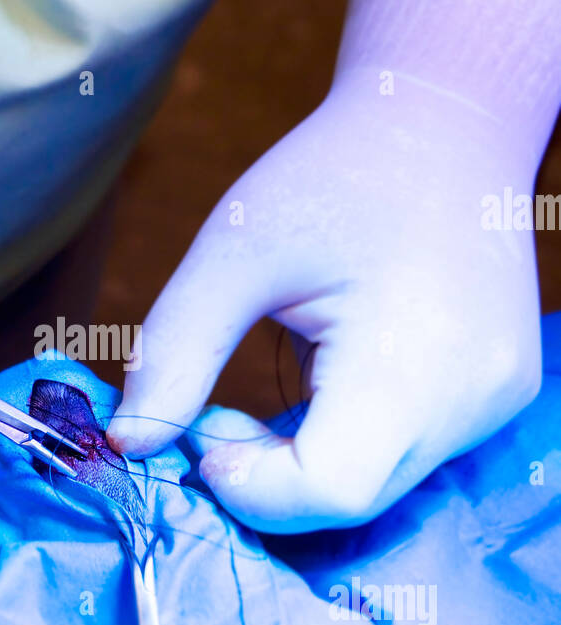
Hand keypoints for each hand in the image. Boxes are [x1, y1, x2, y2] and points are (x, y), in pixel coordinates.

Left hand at [109, 0, 560, 531]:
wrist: (446, 123)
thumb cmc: (334, 174)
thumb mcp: (234, 252)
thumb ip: (175, 353)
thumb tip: (128, 445)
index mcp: (410, 359)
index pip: (327, 492)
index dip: (249, 486)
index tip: (204, 429)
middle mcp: (469, 399)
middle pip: (351, 502)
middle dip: (269, 480)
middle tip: (224, 417)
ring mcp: (491, 403)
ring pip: (380, 488)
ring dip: (309, 463)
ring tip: (286, 381)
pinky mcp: (496, 397)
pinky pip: (411, 456)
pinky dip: (353, 442)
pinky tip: (336, 379)